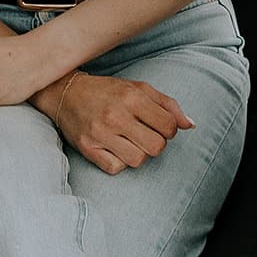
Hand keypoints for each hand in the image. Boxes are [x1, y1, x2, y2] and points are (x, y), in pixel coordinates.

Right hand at [37, 71, 193, 174]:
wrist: (66, 93)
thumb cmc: (107, 91)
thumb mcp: (137, 88)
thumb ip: (167, 104)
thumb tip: (191, 125)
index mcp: (131, 97)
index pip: (169, 127)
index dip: (169, 130)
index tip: (159, 126)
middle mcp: (116, 115)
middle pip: (156, 147)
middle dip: (156, 143)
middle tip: (145, 134)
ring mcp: (100, 133)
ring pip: (138, 161)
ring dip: (138, 154)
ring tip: (129, 142)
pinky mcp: (88, 149)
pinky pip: (116, 168)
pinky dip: (119, 162)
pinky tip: (114, 148)